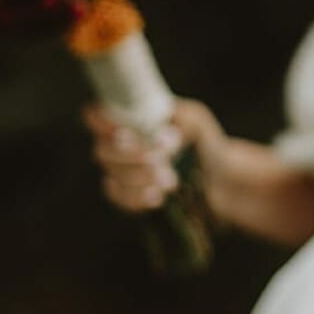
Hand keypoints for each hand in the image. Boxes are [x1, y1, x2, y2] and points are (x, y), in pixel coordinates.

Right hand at [84, 98, 224, 213]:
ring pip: (111, 175)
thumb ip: (177, 121)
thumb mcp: (195, 121)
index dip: (101, 122)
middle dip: (130, 156)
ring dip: (140, 177)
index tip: (125, 131)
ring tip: (171, 178)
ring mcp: (121, 172)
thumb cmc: (202, 141)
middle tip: (160, 158)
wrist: (218, 178)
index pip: (95, 115)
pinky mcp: (128, 196)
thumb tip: (159, 137)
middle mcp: (118, 144)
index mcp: (129, 117)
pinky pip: (120, 198)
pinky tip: (159, 195)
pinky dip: (138, 197)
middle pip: (101, 150)